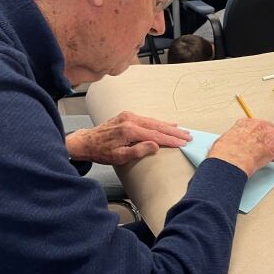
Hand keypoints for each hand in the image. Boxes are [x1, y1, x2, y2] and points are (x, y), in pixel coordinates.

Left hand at [65, 111, 190, 165]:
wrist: (86, 142)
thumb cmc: (101, 152)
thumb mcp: (119, 157)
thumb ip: (138, 150)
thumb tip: (156, 145)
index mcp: (129, 130)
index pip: (156, 135)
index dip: (171, 140)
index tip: (183, 143)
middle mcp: (130, 120)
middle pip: (158, 126)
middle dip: (174, 132)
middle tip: (188, 136)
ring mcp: (129, 116)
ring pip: (154, 121)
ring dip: (169, 126)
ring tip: (182, 130)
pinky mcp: (127, 116)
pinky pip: (148, 119)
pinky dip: (159, 122)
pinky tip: (167, 124)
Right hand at [208, 118, 273, 176]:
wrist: (230, 160)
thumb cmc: (224, 153)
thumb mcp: (223, 140)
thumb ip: (232, 139)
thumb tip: (229, 145)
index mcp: (244, 123)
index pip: (256, 124)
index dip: (257, 134)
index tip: (256, 141)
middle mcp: (258, 125)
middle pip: (271, 125)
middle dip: (270, 134)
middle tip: (266, 145)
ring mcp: (268, 134)